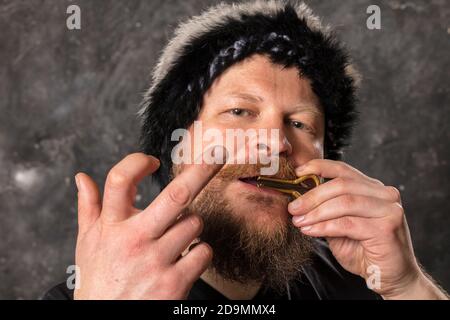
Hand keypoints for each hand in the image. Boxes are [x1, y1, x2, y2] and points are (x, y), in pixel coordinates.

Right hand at [73, 152, 222, 298]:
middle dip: (202, 170)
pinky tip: (183, 261)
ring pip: (194, 223)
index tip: (152, 161)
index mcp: (111, 226)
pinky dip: (199, 253)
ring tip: (173, 240)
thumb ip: (88, 208)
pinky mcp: (174, 283)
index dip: (138, 162)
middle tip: (219, 153)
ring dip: (190, 226)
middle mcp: (134, 240)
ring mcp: (156, 261)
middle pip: (177, 195)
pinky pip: (204, 252)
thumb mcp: (87, 244)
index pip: (119, 180)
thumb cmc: (98, 278)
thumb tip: (81, 177)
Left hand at [288, 159, 427, 298]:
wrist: (389, 277)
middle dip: (312, 196)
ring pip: (344, 202)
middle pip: (341, 185)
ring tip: (299, 221)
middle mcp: (384, 195)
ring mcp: (388, 210)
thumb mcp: (339, 227)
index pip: (344, 170)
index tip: (298, 172)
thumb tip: (299, 200)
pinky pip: (347, 223)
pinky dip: (324, 226)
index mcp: (373, 189)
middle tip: (293, 208)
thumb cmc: (364, 251)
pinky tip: (310, 231)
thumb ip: (326, 211)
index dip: (319, 167)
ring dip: (316, 212)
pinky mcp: (387, 228)